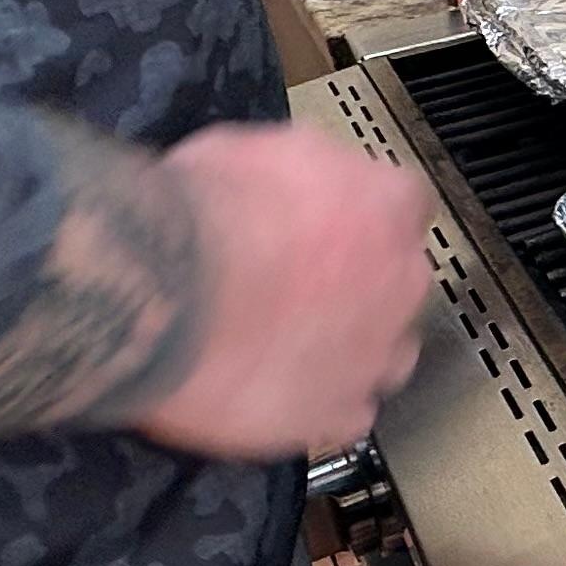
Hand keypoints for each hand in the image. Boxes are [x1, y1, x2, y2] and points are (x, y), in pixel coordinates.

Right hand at [128, 122, 437, 460]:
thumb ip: (295, 169)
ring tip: (298, 348)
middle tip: (303, 286)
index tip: (335, 221)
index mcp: (384, 206)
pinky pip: (348, 416)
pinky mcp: (335, 416)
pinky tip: (284, 395)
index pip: (404, 203)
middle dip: (364, 283)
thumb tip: (290, 181)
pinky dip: (322, 408)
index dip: (364, 214)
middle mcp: (398, 282)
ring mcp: (373, 356)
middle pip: (402, 281)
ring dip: (355, 348)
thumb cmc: (197, 216)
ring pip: (390, 354)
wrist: (162, 297)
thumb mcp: (248, 149)